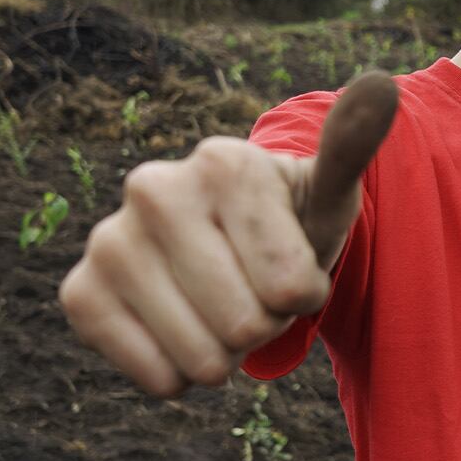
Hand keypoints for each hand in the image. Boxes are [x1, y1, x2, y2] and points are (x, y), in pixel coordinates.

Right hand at [59, 71, 398, 396]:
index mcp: (223, 162)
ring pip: (202, 360)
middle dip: (264, 324)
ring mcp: (108, 238)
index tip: (291, 262)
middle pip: (246, 326)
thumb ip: (351, 148)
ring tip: (219, 305)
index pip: (291, 288)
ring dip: (225, 353)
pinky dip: (178, 374)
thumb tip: (380, 84)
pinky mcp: (80, 291)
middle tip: (252, 287)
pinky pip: (154, 375)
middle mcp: (153, 188)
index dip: (304, 294)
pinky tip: (177, 330)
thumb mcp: (329, 194)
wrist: (228, 247)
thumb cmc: (289, 223)